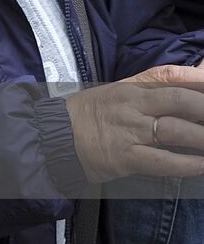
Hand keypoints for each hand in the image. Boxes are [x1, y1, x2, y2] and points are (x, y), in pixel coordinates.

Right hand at [65, 65, 203, 183]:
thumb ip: (153, 90)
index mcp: (131, 88)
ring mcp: (129, 131)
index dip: (200, 80)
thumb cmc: (90, 115)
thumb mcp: (118, 93)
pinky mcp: (125, 157)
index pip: (172, 77)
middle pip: (181, 100)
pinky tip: (202, 166)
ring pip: (176, 131)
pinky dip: (188, 164)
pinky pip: (163, 161)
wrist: (54, 136)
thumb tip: (193, 83)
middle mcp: (132, 106)